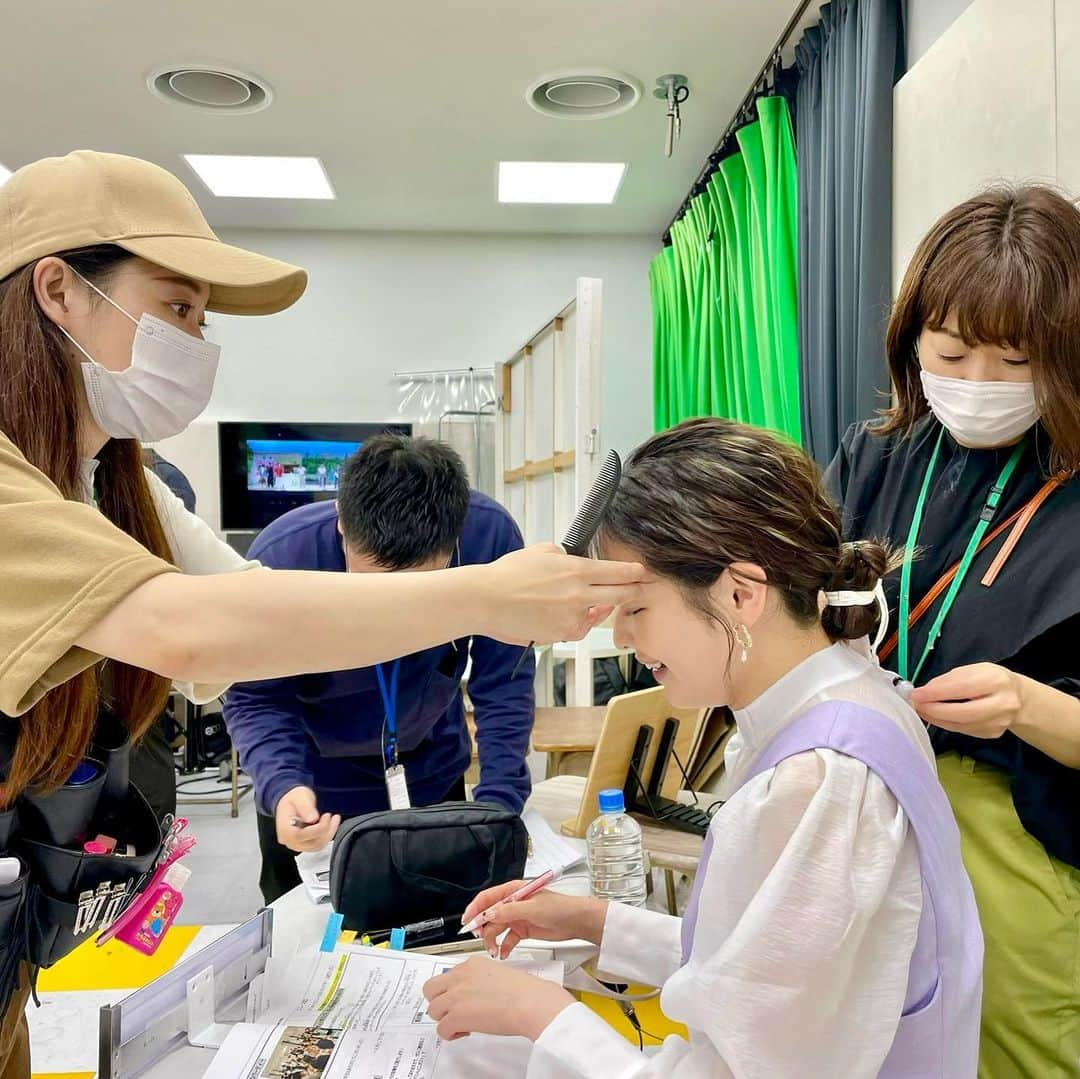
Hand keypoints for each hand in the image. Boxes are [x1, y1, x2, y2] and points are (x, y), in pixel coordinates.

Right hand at [275, 786, 340, 852]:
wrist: (292, 802)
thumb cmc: (294, 798)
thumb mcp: (299, 796)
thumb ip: (305, 807)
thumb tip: (312, 819)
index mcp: (283, 828)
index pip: (299, 836)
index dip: (316, 829)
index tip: (327, 816)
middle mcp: (288, 840)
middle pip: (310, 843)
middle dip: (326, 830)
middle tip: (332, 816)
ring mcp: (296, 844)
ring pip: (317, 846)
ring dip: (329, 833)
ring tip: (334, 818)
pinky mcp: (304, 845)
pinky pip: (318, 844)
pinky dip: (327, 835)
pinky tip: (331, 824)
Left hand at [423, 956, 574, 1041]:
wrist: (529, 1002)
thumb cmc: (523, 991)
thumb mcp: (498, 974)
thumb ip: (480, 980)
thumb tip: (475, 995)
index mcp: (471, 964)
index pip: (448, 975)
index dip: (452, 991)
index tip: (459, 999)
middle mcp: (460, 976)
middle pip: (430, 988)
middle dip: (439, 1001)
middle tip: (452, 1011)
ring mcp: (456, 995)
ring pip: (433, 1009)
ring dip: (445, 1019)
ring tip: (461, 1024)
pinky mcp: (457, 1015)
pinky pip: (441, 1029)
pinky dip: (450, 1034)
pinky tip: (464, 1032)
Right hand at [462, 880, 607, 958]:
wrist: (576, 921)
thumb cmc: (559, 907)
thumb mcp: (532, 908)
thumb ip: (509, 912)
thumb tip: (489, 914)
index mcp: (514, 891)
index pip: (488, 898)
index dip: (475, 908)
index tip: (467, 921)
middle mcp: (513, 904)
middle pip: (490, 915)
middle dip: (482, 928)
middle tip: (480, 939)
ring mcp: (517, 918)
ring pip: (497, 929)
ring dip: (492, 940)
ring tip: (494, 951)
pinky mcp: (523, 931)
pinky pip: (507, 940)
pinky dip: (504, 947)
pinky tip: (503, 954)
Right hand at [473, 545, 643, 645]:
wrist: (486, 599)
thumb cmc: (508, 574)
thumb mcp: (541, 551)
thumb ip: (564, 555)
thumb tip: (572, 558)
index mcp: (576, 571)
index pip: (618, 572)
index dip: (634, 572)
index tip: (642, 571)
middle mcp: (578, 596)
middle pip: (620, 596)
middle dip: (632, 592)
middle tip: (637, 589)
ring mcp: (570, 618)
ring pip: (597, 616)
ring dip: (598, 609)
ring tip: (586, 601)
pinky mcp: (559, 635)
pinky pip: (578, 629)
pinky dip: (577, 622)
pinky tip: (569, 614)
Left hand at [910, 663, 1024, 738]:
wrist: (1019, 697)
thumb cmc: (990, 679)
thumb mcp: (972, 670)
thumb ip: (949, 680)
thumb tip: (925, 691)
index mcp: (997, 681)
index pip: (962, 688)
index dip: (936, 693)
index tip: (917, 694)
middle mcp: (1003, 704)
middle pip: (963, 712)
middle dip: (935, 710)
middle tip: (916, 705)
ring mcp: (1000, 722)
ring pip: (961, 725)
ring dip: (937, 718)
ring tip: (921, 710)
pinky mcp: (993, 733)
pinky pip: (964, 730)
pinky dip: (946, 723)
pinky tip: (936, 716)